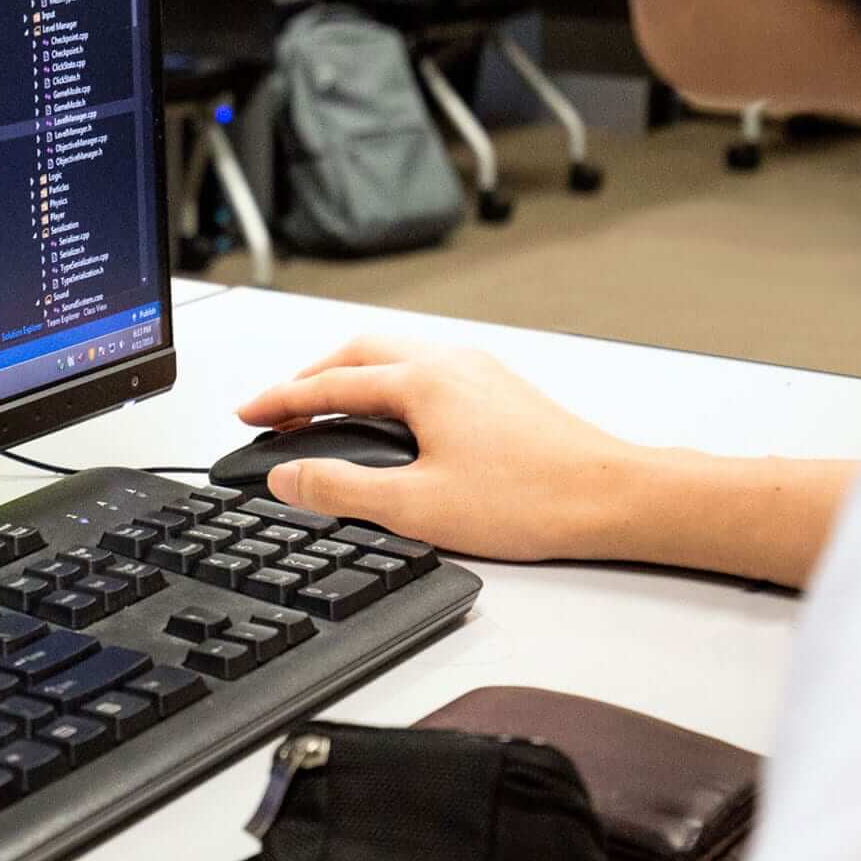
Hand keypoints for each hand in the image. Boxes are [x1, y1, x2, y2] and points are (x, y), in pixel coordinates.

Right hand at [235, 334, 657, 562]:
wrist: (613, 497)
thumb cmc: (533, 500)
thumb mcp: (418, 507)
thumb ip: (342, 490)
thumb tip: (288, 476)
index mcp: (423, 382)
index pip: (329, 385)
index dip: (279, 401)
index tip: (247, 414)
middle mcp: (450, 362)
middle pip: (358, 353)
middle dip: (309, 377)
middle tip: (277, 407)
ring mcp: (479, 371)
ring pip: (394, 356)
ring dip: (349, 376)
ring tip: (323, 408)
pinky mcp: (500, 389)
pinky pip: (424, 368)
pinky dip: (387, 383)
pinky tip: (391, 415)